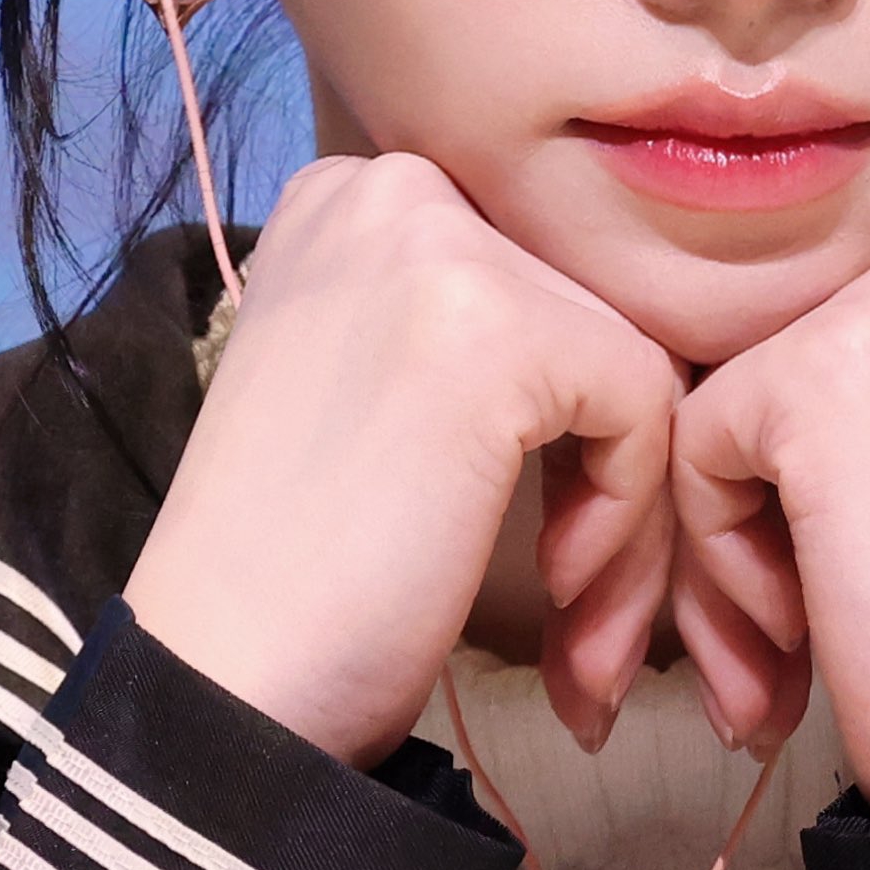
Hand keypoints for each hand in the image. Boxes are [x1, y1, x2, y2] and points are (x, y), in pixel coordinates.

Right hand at [127, 154, 686, 767]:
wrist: (224, 682)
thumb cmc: (304, 578)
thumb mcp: (385, 401)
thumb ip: (484, 341)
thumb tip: (641, 353)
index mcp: (354, 199)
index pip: (542, 285)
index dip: (570, 432)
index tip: (547, 555)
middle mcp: (391, 188)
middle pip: (594, 325)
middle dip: (608, 488)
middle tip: (580, 622)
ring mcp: (440, 246)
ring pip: (634, 372)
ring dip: (630, 529)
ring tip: (580, 645)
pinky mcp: (499, 324)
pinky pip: (645, 407)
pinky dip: (625, 518)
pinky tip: (551, 588)